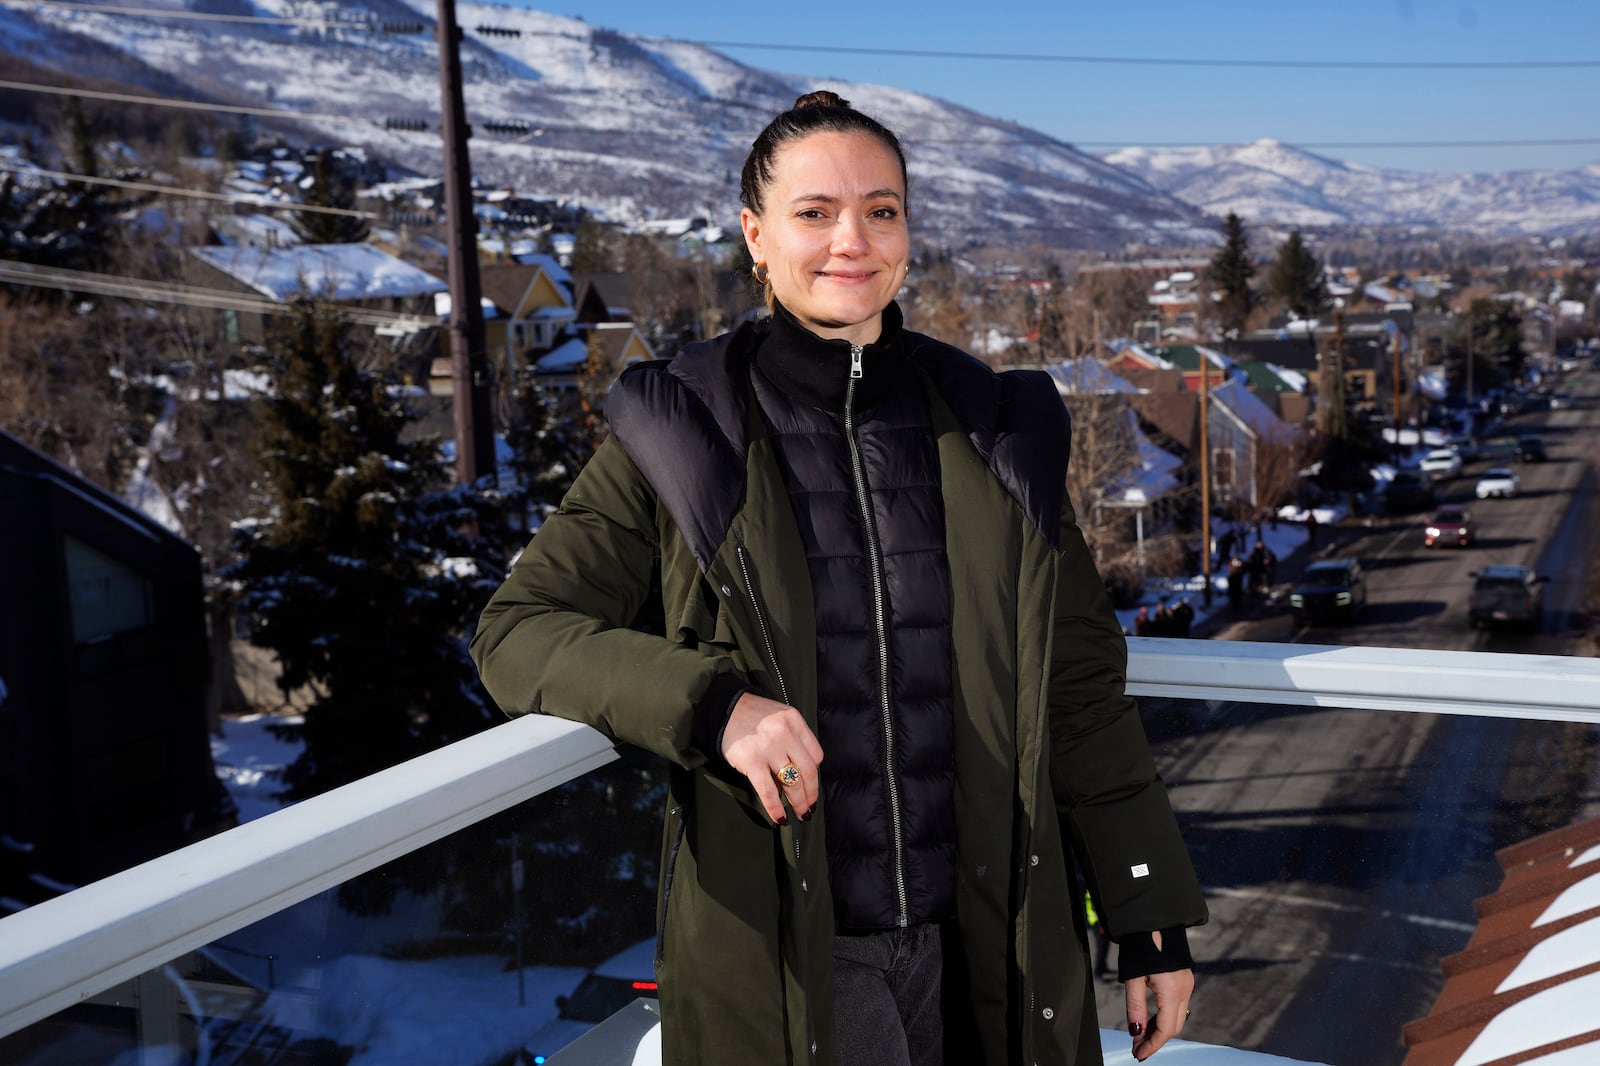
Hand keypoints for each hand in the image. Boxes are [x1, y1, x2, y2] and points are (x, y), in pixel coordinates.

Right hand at [720, 692, 822, 824]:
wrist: (722, 709)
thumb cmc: (751, 714)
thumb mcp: (779, 716)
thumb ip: (792, 737)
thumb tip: (799, 771)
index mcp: (794, 721)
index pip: (815, 754)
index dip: (815, 773)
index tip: (811, 785)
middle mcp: (785, 733)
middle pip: (808, 771)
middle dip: (811, 794)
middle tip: (810, 807)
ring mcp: (769, 748)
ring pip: (792, 783)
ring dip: (798, 802)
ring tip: (800, 813)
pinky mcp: (752, 761)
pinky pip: (768, 791)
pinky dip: (775, 808)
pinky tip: (780, 817)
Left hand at [1125, 935, 1192, 1060]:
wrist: (1153, 918)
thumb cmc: (1141, 945)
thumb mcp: (1133, 979)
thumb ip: (1135, 1008)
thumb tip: (1136, 1034)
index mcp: (1172, 990)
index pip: (1166, 1029)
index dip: (1152, 1045)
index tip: (1138, 1055)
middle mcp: (1185, 989)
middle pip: (1174, 1026)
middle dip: (1156, 1040)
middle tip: (1137, 1048)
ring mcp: (1187, 983)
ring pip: (1177, 1016)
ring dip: (1161, 1029)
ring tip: (1141, 1036)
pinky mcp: (1185, 978)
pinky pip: (1178, 1004)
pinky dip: (1166, 1016)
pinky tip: (1151, 1019)